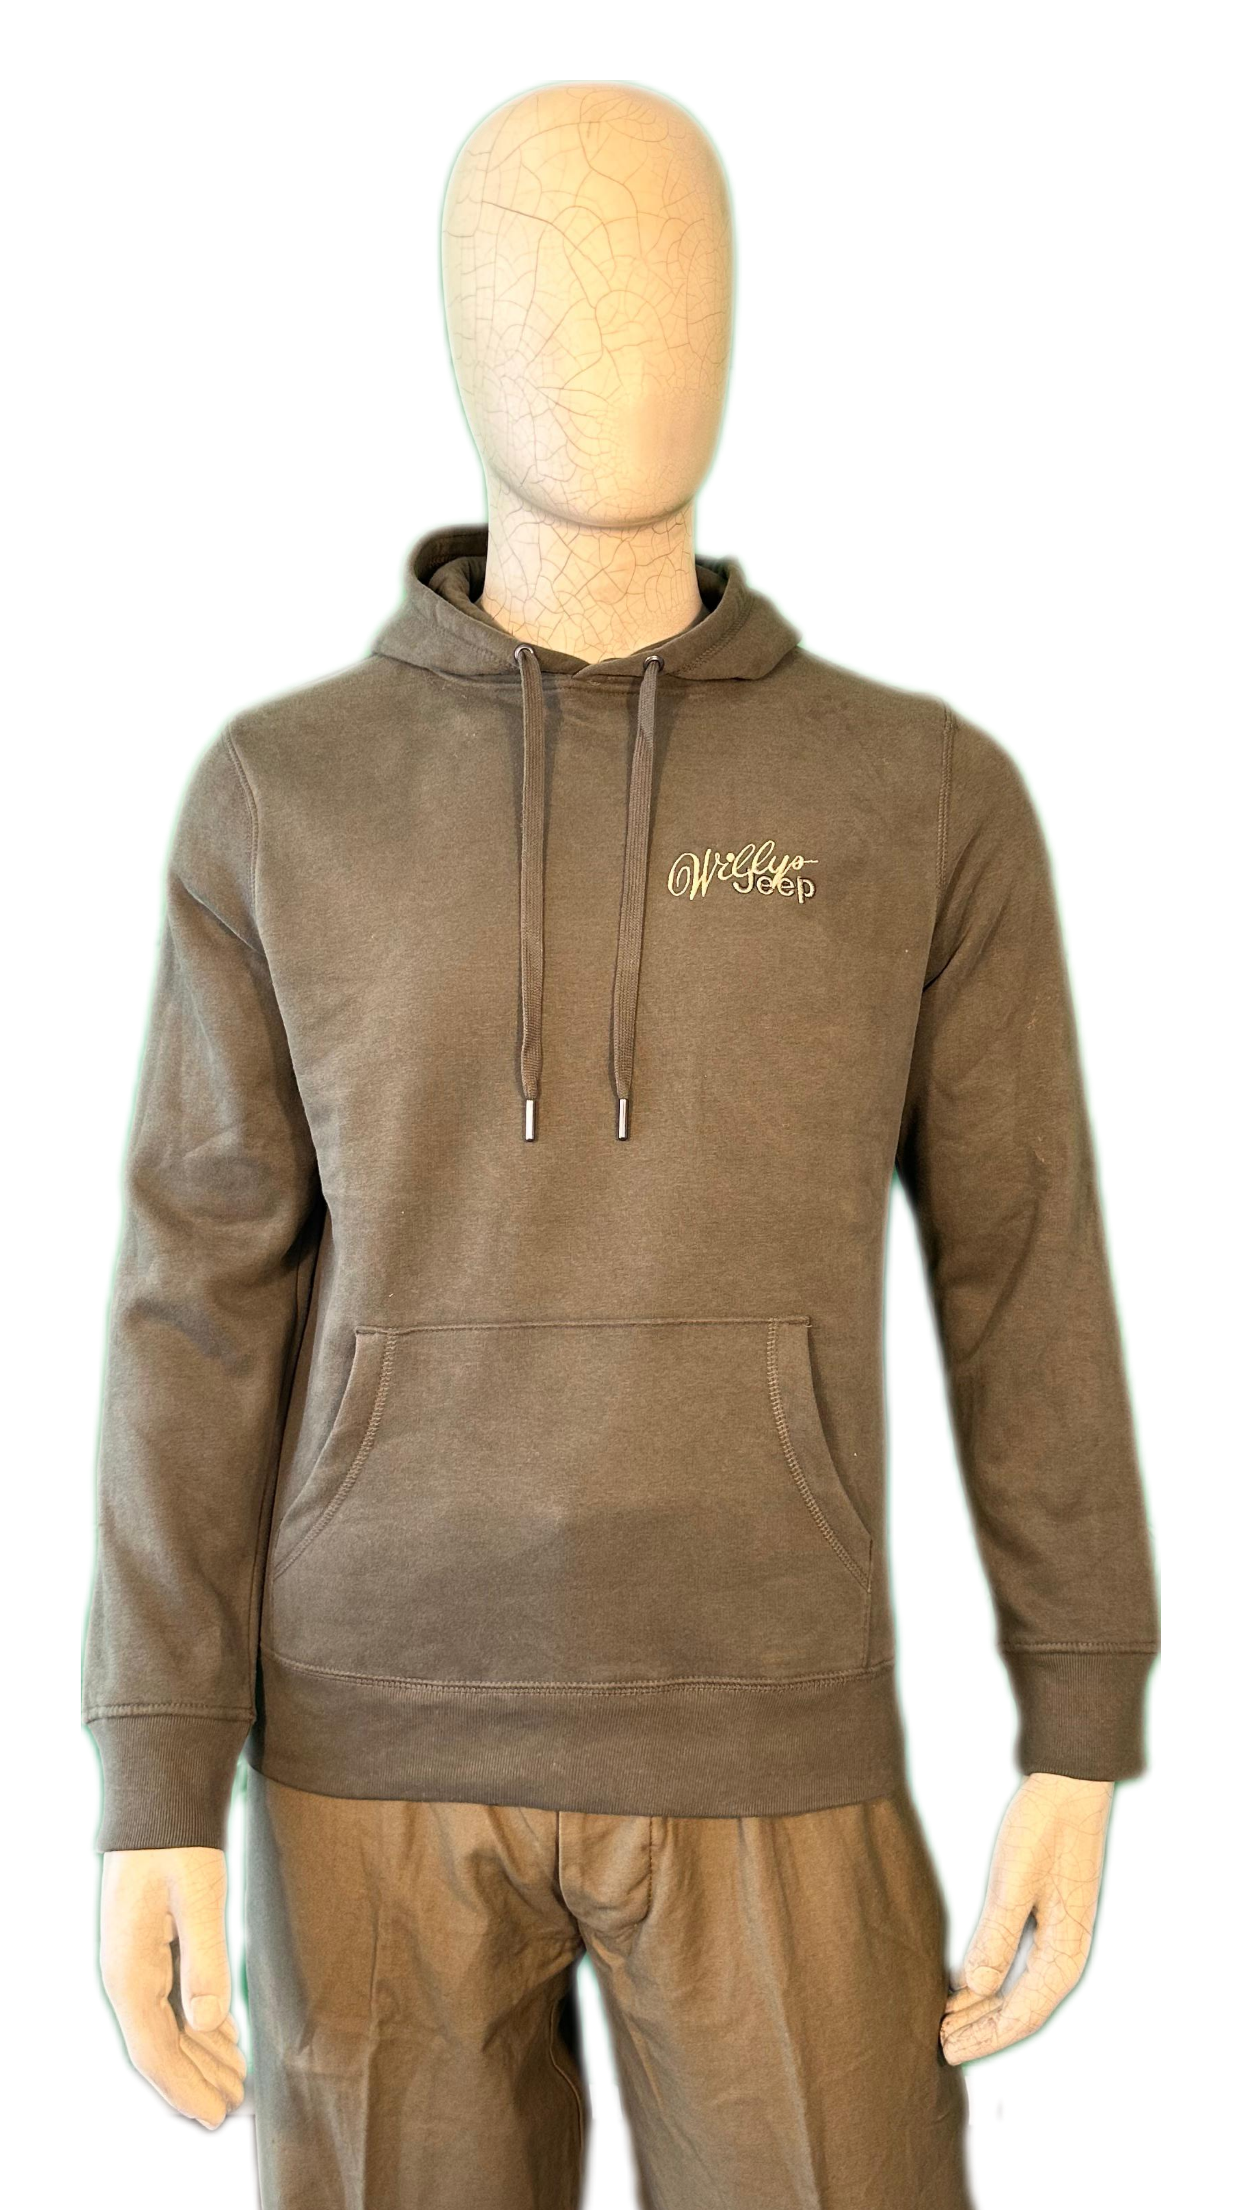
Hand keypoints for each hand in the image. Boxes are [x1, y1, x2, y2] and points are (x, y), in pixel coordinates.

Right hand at [99, 1846, 247, 2129]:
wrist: (156, 1794)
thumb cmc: (175, 1841)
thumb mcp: (196, 1896)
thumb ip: (203, 1961)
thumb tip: (206, 2025)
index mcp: (128, 1970)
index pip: (153, 2048)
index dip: (184, 2086)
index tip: (215, 2114)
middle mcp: (125, 1972)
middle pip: (159, 2044)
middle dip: (195, 2076)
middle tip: (235, 2100)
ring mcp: (136, 1958)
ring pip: (166, 2023)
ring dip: (199, 2052)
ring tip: (237, 2073)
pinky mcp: (150, 1944)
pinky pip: (171, 1998)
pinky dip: (198, 2021)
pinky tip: (224, 2032)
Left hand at [940, 1773, 1114, 2064]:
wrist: (1069, 1783)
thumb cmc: (1043, 1826)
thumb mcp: (1013, 1880)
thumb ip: (997, 1935)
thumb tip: (974, 1987)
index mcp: (1065, 1952)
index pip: (1022, 2014)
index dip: (984, 2037)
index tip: (948, 2052)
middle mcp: (1066, 1951)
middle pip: (1019, 2007)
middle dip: (979, 2028)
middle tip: (936, 2044)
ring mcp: (1058, 1935)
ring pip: (1015, 1986)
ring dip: (980, 2005)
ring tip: (942, 2018)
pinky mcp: (1046, 1915)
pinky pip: (1016, 1962)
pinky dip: (987, 1976)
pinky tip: (957, 1980)